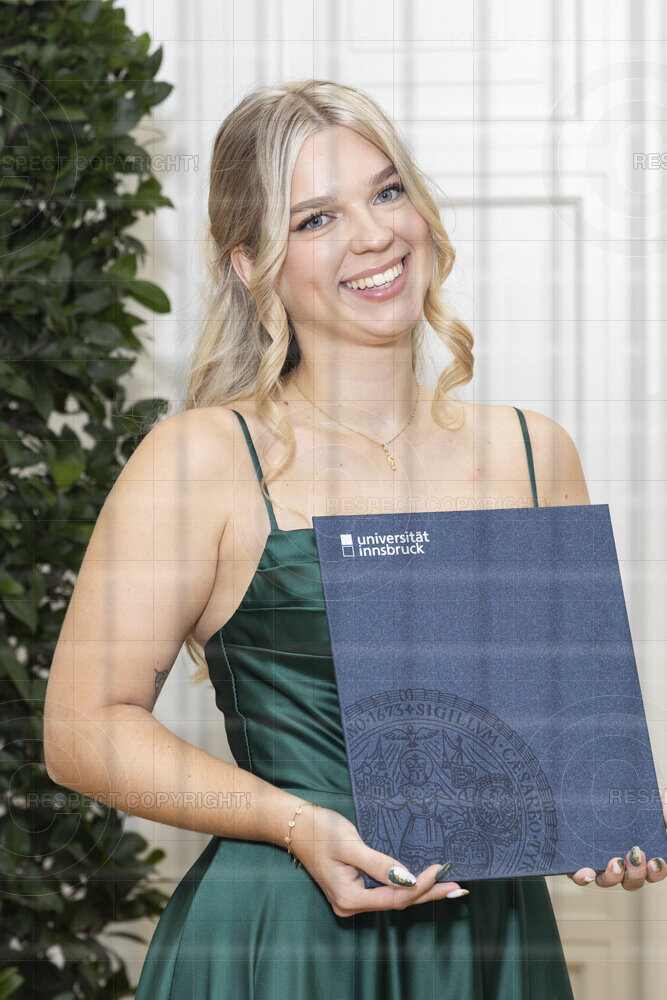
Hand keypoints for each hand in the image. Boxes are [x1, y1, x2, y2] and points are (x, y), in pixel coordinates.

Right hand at [288, 804, 467, 916]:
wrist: (295, 825)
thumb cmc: (320, 830)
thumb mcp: (350, 844)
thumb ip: (379, 864)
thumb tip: (408, 878)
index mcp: (349, 898)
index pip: (395, 897)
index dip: (421, 886)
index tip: (440, 869)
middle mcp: (351, 905)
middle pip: (398, 903)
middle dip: (429, 893)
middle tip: (458, 886)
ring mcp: (352, 899)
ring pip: (394, 899)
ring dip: (421, 891)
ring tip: (448, 885)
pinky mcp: (354, 889)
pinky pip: (386, 893)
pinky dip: (406, 887)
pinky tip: (422, 883)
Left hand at [569, 796, 666, 890]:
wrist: (584, 790)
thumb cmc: (620, 802)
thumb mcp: (642, 799)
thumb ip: (658, 807)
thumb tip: (665, 811)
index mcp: (637, 854)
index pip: (652, 872)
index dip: (657, 871)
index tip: (656, 860)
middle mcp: (620, 863)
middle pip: (632, 881)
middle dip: (637, 873)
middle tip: (635, 855)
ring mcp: (598, 863)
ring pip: (608, 881)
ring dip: (614, 876)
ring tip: (615, 861)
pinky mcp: (577, 860)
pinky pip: (579, 876)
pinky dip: (584, 877)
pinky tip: (588, 871)